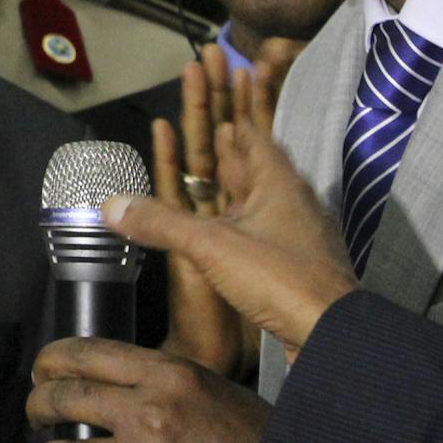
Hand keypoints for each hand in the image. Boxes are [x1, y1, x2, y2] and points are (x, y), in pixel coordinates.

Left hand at [19, 337, 272, 442]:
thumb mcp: (211, 390)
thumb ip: (162, 381)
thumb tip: (115, 382)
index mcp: (167, 374)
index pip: (88, 353)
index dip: (51, 360)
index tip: (41, 369)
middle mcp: (150, 411)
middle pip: (66, 398)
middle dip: (37, 406)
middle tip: (32, 414)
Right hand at [107, 87, 355, 361]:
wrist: (332, 336)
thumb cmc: (280, 278)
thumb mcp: (210, 245)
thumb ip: (161, 222)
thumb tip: (111, 205)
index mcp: (279, 185)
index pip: (255, 139)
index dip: (235, 119)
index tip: (220, 105)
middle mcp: (294, 204)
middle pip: (259, 167)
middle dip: (233, 151)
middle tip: (213, 131)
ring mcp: (300, 237)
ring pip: (265, 201)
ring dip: (241, 188)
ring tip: (217, 181)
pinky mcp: (300, 266)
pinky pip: (269, 231)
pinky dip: (248, 223)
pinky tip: (235, 236)